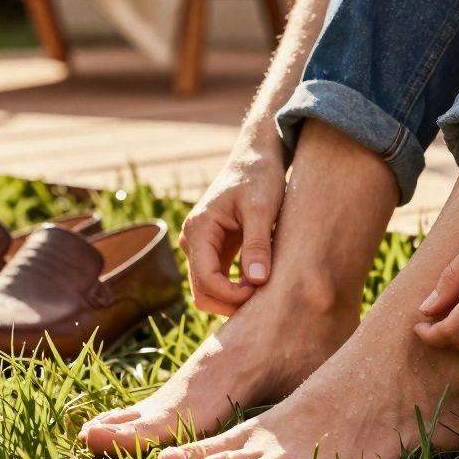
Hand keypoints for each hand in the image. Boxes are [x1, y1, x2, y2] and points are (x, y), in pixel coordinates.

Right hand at [179, 147, 286, 314]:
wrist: (256, 157)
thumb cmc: (259, 177)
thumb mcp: (262, 209)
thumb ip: (258, 244)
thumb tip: (257, 281)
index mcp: (199, 230)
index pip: (207, 280)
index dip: (233, 295)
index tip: (262, 291)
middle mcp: (192, 240)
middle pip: (203, 291)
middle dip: (231, 302)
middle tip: (265, 298)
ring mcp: (201, 245)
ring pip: (210, 289)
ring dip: (234, 297)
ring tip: (265, 289)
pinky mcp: (215, 248)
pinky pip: (220, 278)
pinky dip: (237, 287)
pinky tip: (260, 282)